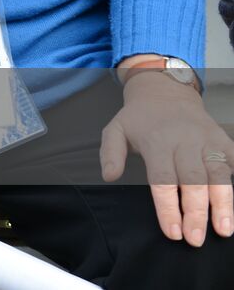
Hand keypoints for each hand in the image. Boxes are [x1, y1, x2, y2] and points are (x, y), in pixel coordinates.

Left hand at [101, 72, 233, 245]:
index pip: (163, 180)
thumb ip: (110, 153)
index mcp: (157, 142)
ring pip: (219, 175)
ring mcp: (207, 141)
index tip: (173, 233)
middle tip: (196, 239)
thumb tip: (109, 177)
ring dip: (223, 203)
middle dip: (196, 212)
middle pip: (193, 181)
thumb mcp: (115, 129)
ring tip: (224, 229)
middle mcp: (185, 142)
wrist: (164, 90)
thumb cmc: (139, 118)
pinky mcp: (223, 140)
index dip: (168, 207)